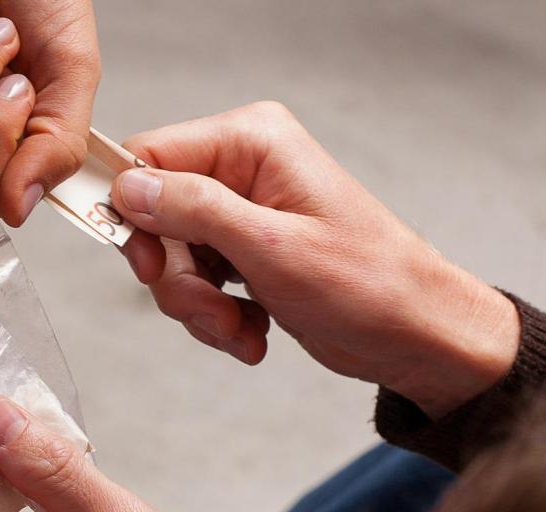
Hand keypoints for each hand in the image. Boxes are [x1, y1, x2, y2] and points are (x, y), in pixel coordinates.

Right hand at [112, 101, 520, 417]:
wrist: (416, 335)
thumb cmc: (369, 285)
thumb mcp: (271, 246)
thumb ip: (194, 210)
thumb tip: (130, 188)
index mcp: (253, 141)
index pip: (151, 156)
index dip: (135, 214)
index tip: (150, 265)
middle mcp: (245, 168)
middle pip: (156, 217)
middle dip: (177, 278)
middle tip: (211, 310)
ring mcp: (244, 213)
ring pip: (173, 259)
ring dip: (199, 307)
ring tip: (240, 330)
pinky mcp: (247, 253)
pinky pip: (199, 284)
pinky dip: (216, 318)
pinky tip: (252, 333)